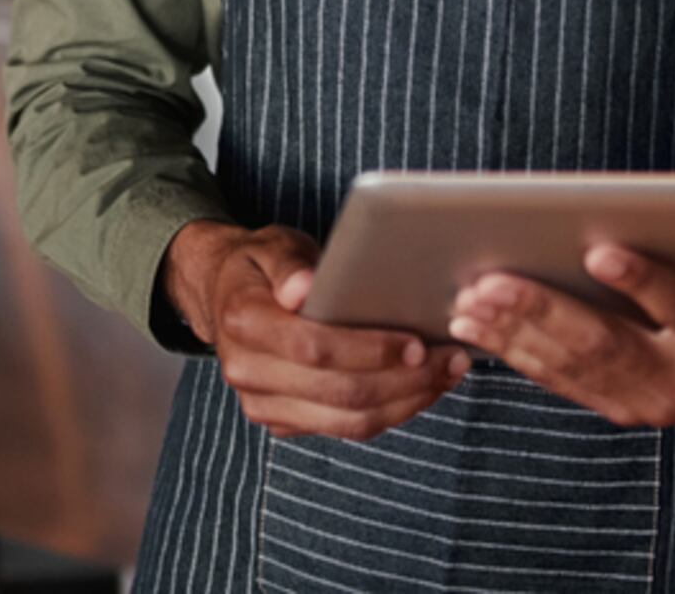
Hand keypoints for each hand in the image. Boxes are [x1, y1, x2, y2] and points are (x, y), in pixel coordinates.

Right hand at [162, 220, 471, 440]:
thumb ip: (289, 265)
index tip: (418, 343)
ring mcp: (262, 404)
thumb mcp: (272, 246)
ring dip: (406, 404)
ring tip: (447, 376)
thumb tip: (304, 288)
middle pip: (338, 394)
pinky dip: (389, 413)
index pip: (314, 348)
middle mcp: (246, 372)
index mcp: (244, 323)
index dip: (370, 351)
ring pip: (347, 422)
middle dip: (404, 381)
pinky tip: (421, 389)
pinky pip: (343, 429)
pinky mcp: (280, 422)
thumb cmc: (260, 265)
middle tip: (451, 360)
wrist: (223, 295)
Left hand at [446, 218, 674, 427]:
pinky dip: (514, 354)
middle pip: (606, 345)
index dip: (642, 281)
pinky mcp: (618, 409)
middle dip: (544, 311)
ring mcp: (645, 402)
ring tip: (468, 301)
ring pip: (572, 367)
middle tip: (489, 282)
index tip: (597, 251)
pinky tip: (474, 328)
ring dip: (514, 335)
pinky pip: (560, 381)